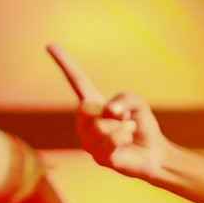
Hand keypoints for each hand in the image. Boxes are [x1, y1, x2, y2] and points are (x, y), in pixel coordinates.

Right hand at [46, 45, 168, 180]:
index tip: (50, 45)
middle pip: (86, 107)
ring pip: (99, 125)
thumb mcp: (137, 102)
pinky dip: (124, 136)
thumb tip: (109, 112)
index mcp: (92, 103)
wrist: (153, 153)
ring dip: (123, 125)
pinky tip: (128, 139)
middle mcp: (84, 121)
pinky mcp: (98, 157)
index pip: (76, 80)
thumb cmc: (141, 125)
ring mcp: (88, 141)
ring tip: (129, 130)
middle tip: (124, 119)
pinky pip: (110, 140)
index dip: (64, 62)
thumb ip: (124, 98)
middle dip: (112, 111)